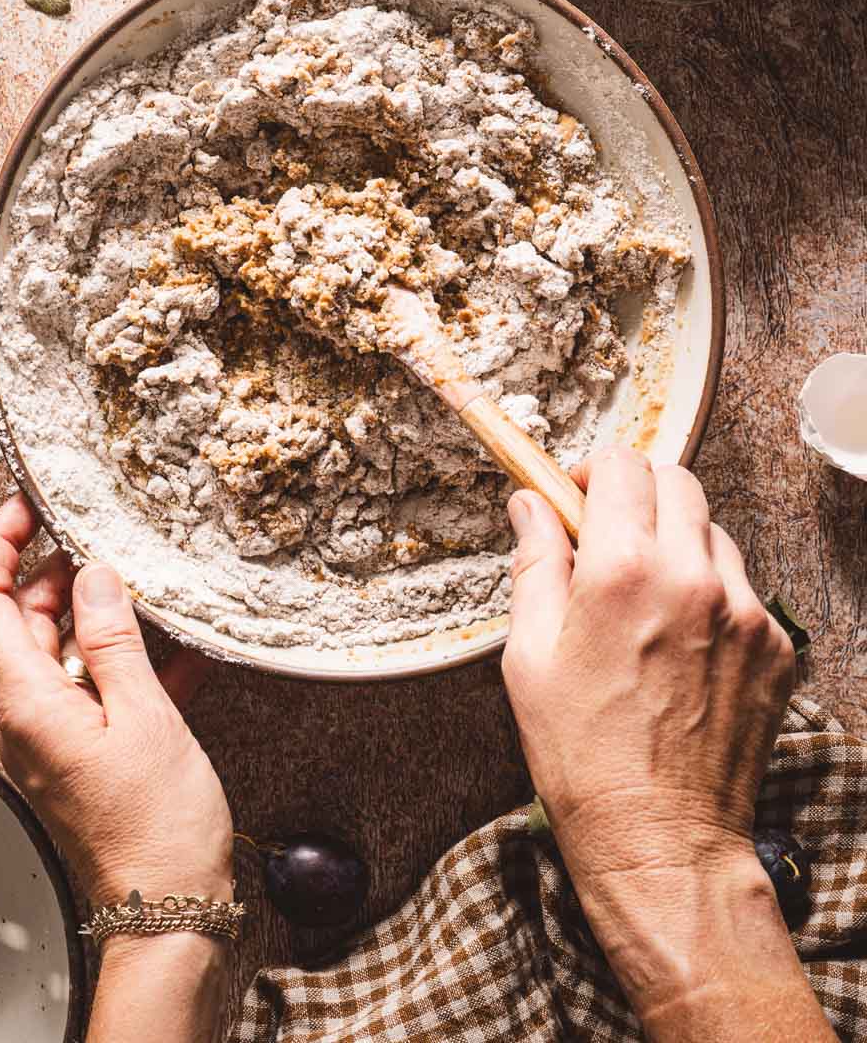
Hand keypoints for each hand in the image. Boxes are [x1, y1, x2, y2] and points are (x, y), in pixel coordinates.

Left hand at [0, 494, 232, 907]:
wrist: (170, 914)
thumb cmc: (156, 826)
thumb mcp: (144, 716)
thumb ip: (114, 638)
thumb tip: (93, 573)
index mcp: (26, 702)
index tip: (28, 503)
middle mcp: (27, 716)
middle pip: (22, 620)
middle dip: (60, 570)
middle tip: (107, 536)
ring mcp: (56, 737)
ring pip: (64, 652)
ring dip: (102, 614)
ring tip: (149, 584)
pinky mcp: (87, 755)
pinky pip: (97, 688)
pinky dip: (128, 660)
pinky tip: (178, 647)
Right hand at [501, 449, 826, 1038]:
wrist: (662, 841)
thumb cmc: (582, 755)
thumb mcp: (530, 656)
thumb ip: (534, 564)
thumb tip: (529, 505)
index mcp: (622, 569)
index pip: (623, 464)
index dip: (593, 472)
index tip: (576, 499)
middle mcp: (691, 576)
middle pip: (677, 481)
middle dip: (639, 496)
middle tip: (609, 540)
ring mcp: (744, 611)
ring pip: (713, 532)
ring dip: (678, 544)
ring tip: (647, 601)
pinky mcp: (775, 647)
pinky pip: (743, 590)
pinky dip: (712, 596)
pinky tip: (681, 646)